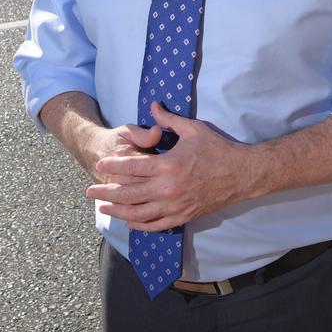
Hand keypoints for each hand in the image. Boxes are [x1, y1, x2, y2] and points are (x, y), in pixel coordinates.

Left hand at [86, 102, 250, 230]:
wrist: (241, 174)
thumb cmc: (218, 149)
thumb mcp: (193, 129)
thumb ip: (169, 119)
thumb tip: (153, 105)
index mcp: (168, 165)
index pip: (132, 167)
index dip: (113, 166)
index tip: (100, 165)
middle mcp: (168, 189)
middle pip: (128, 193)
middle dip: (106, 191)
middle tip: (89, 191)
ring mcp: (175, 205)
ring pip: (139, 213)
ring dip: (118, 211)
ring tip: (104, 207)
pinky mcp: (183, 216)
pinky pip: (157, 225)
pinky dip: (140, 226)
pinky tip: (129, 223)